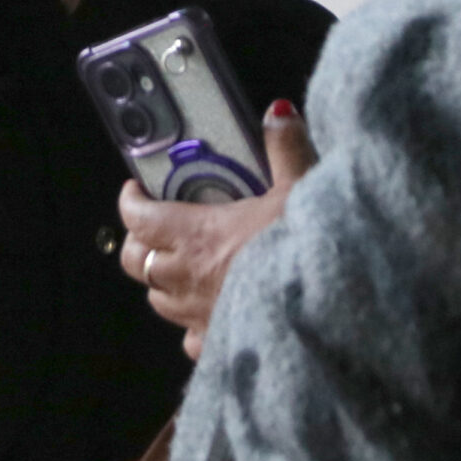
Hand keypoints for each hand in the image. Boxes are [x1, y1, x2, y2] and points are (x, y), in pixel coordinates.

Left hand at [117, 100, 316, 359]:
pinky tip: (213, 313)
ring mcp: (198, 316)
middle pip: (136, 261)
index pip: (139, 217)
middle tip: (155, 227)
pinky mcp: (218, 345)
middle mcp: (187, 277)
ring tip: (184, 267)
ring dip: (164, 282)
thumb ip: (285, 150)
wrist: (329, 311)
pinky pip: (191, 338)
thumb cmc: (306, 252)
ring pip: (158, 300)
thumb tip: (279, 115)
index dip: (131, 201)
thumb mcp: (300, 190)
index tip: (136, 190)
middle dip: (140, 242)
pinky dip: (194, 324)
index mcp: (197, 235)